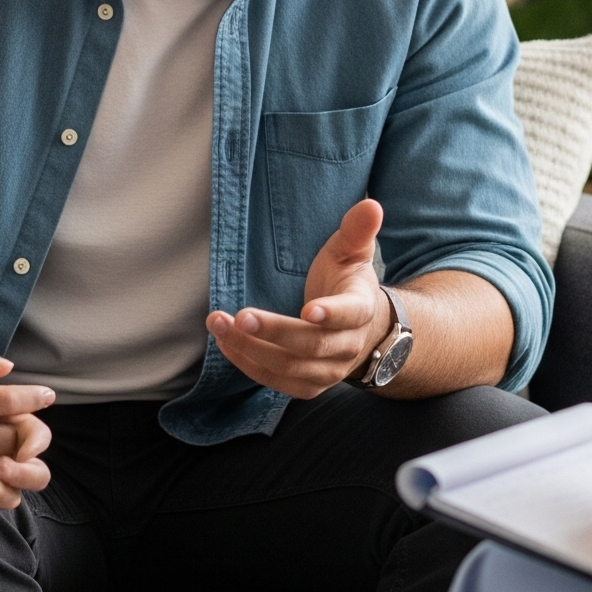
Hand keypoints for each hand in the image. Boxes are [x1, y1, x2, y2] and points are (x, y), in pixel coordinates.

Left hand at [206, 199, 390, 398]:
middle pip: (311, 345)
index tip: (308, 309)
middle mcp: (347, 346)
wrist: (360, 330)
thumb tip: (372, 205)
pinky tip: (226, 344)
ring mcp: (328, 371)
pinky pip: (276, 382)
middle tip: (240, 316)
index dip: (331, 314)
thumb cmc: (347, 284)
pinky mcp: (308, 386)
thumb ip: (357, 230)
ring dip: (251, 349)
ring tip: (220, 326)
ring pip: (289, 367)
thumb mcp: (352, 253)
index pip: (350, 314)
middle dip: (274, 331)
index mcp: (361, 309)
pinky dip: (249, 364)